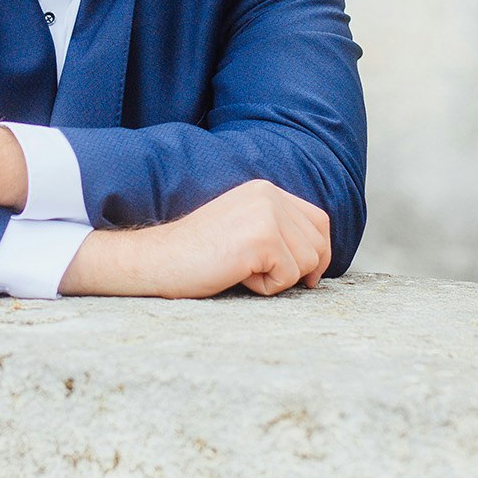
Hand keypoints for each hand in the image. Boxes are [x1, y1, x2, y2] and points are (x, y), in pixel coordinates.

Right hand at [59, 178, 330, 298]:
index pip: (319, 220)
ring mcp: (267, 214)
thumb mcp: (242, 228)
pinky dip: (266, 288)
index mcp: (265, 189)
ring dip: (279, 279)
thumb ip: (277, 228)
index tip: (303, 275)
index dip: (318, 252)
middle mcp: (269, 195)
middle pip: (318, 244)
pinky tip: (236, 275)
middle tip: (261, 276)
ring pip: (308, 262)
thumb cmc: (197, 254)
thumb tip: (319, 254)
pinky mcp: (262, 239)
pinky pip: (288, 277)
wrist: (158, 259)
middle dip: (299, 270)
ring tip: (242, 271)